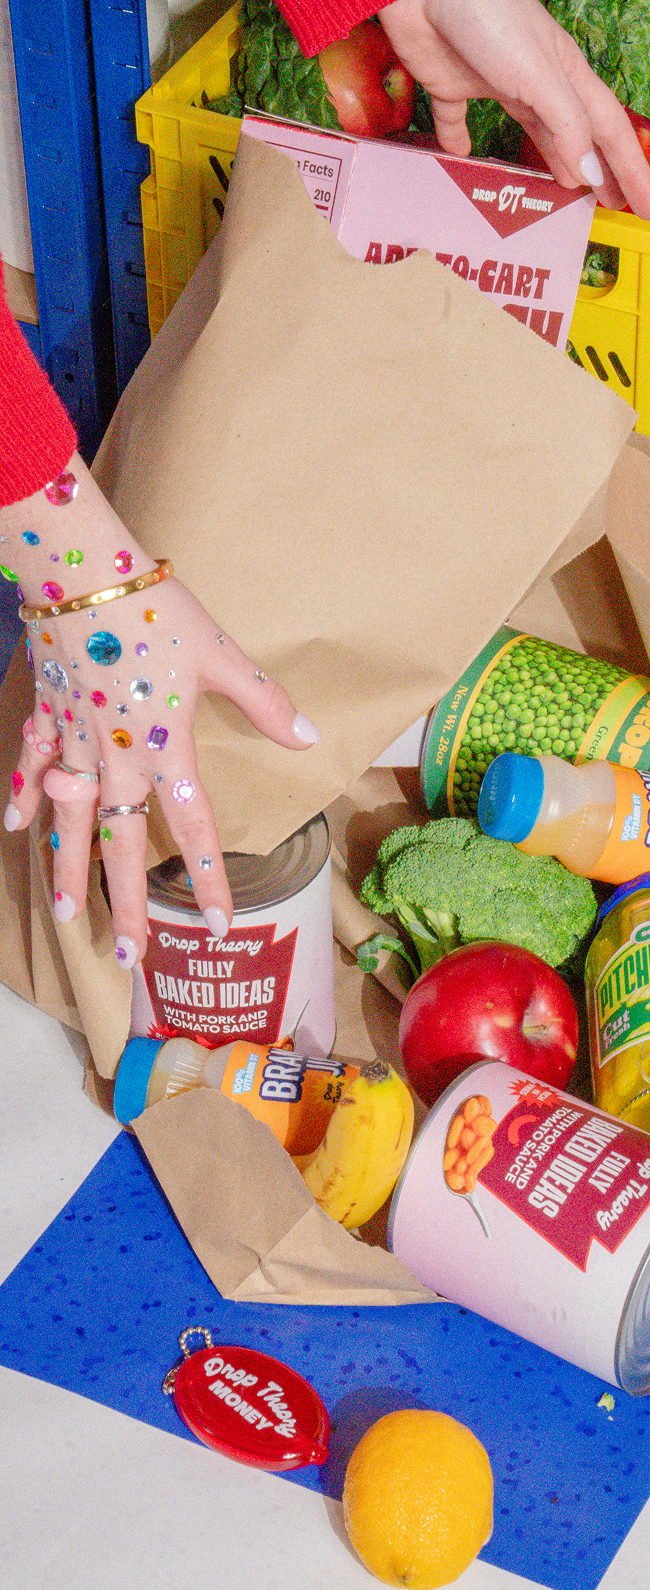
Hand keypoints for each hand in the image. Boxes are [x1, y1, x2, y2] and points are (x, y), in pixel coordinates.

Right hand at [2, 457, 318, 968]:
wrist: (82, 573)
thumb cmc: (158, 610)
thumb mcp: (220, 654)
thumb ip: (263, 702)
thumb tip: (309, 737)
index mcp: (165, 748)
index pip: (192, 831)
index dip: (208, 881)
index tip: (218, 926)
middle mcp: (116, 759)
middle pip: (120, 847)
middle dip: (125, 905)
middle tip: (128, 958)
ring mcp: (73, 743)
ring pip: (68, 821)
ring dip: (67, 869)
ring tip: (67, 915)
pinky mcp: (46, 717)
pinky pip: (31, 767)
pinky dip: (23, 796)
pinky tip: (16, 828)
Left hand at [379, 0, 649, 217]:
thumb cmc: (491, 19)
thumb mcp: (540, 77)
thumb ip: (566, 125)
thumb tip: (588, 174)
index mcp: (567, 76)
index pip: (609, 132)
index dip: (631, 169)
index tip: (645, 205)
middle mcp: (537, 83)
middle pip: (576, 136)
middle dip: (599, 172)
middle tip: (614, 207)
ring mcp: (496, 84)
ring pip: (530, 133)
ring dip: (548, 164)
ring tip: (559, 196)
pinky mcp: (453, 85)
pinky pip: (457, 122)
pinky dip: (460, 142)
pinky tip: (463, 160)